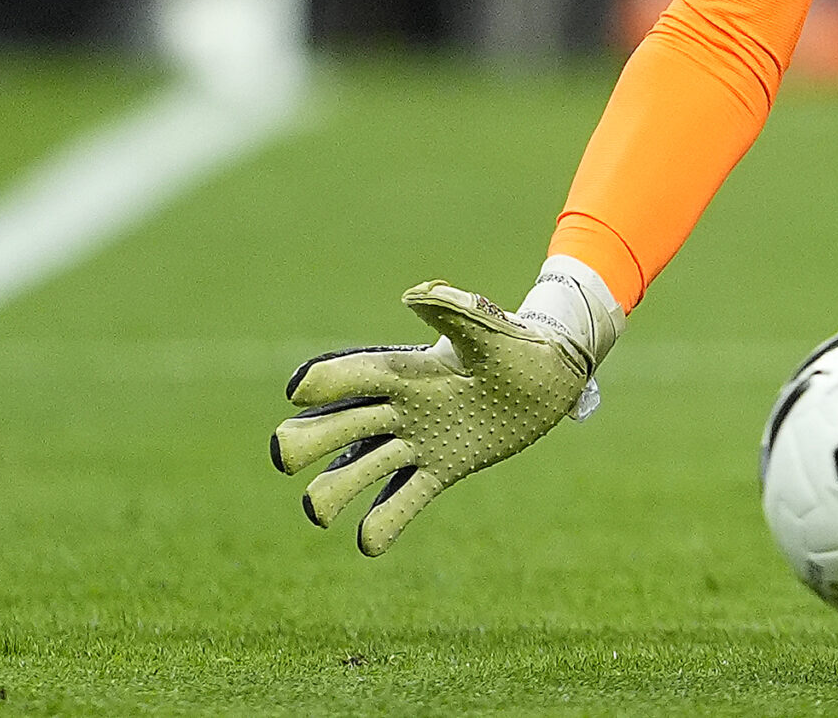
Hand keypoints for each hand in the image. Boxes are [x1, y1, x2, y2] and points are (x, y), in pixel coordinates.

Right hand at [271, 271, 619, 555]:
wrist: (550, 378)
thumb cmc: (517, 346)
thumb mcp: (490, 329)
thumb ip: (455, 311)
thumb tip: (413, 295)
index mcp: (405, 371)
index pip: (349, 377)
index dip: (320, 383)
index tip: (300, 392)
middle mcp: (399, 410)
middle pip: (333, 428)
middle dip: (301, 442)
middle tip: (287, 456)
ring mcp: (416, 444)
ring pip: (354, 472)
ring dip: (329, 492)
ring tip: (320, 512)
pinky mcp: (439, 472)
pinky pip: (400, 504)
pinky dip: (380, 525)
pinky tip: (369, 541)